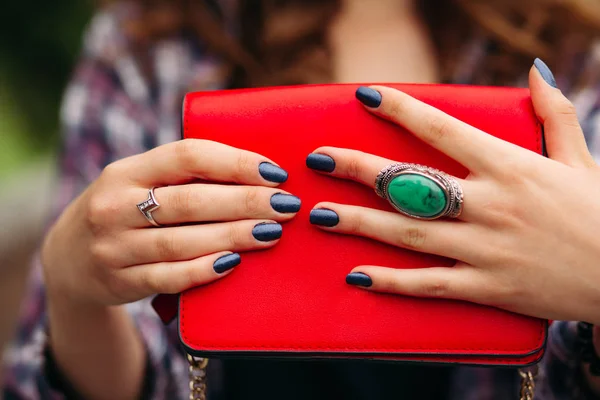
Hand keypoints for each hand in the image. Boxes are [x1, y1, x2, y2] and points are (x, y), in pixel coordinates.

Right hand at [42, 139, 299, 305]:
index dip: (235, 162)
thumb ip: (182, 176)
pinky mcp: (120, 281)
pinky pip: (168, 277)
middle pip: (191, 201)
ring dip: (234, 235)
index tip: (274, 172)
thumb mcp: (138, 182)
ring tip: (273, 232)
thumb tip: (258, 173)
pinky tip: (234, 263)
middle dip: (246, 202)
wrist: (68, 259)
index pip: (187, 156)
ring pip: (183, 240)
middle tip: (287, 205)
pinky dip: (203, 270)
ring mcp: (114, 246)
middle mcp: (115, 205)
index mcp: (126, 170)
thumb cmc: (125, 211)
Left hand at [307, 60, 599, 323]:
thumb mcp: (580, 158)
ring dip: (359, 224)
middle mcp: (491, 206)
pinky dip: (392, 282)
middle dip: (358, 169)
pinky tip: (357, 276)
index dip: (400, 111)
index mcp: (510, 167)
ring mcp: (486, 249)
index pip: (442, 130)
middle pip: (411, 184)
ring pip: (409, 234)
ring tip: (319, 216)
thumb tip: (537, 72)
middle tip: (318, 160)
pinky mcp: (489, 288)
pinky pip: (430, 285)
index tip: (363, 98)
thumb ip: (553, 114)